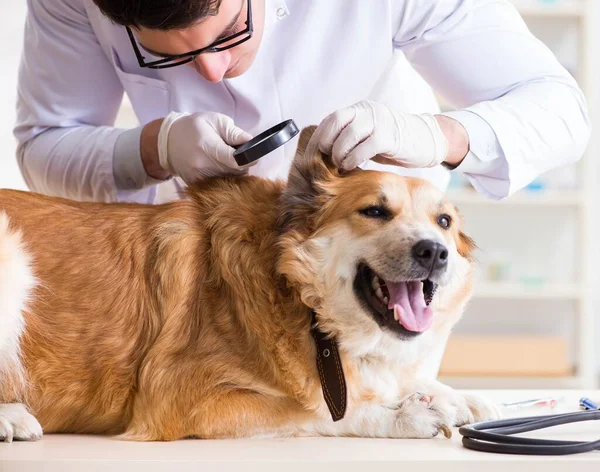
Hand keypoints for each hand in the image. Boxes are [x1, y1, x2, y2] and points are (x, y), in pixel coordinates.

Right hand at [155, 111, 252, 183]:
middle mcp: (202, 165)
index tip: (253, 155)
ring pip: (228, 179)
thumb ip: (233, 132)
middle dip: (241, 164)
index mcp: (207, 146)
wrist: (167, 141)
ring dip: (232, 171)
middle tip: (237, 154)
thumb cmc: (194, 127)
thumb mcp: (215, 120)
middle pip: (235, 172)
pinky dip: (222, 177)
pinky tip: (217, 167)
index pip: (236, 161)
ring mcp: (198, 177)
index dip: (249, 159)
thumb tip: (250, 141)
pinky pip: (217, 184)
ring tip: (226, 159)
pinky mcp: (195, 184)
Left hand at [316, 100, 449, 170]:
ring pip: (348, 136)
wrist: (425, 140)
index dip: (319, 137)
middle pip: (335, 122)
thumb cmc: (392, 142)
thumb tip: (322, 153)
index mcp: (359, 109)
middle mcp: (368, 111)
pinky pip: (364, 148)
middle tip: (328, 159)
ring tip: (342, 165)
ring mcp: (379, 122)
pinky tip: (354, 166)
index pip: (331, 119)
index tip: (315, 155)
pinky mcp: (390, 137)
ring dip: (340, 154)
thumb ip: (348, 137)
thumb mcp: (366, 135)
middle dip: (326, 144)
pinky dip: (354, 159)